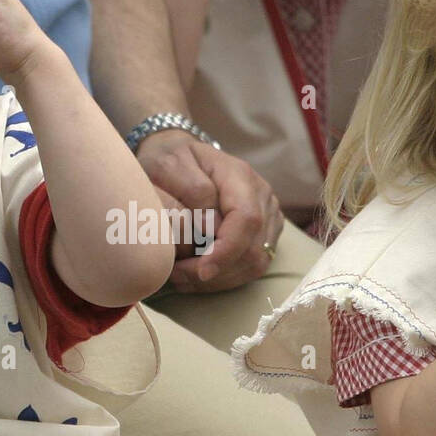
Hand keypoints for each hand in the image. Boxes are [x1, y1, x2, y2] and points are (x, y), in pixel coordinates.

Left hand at [135, 131, 281, 291]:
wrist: (181, 156)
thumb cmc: (171, 160)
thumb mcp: (168, 164)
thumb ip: (191, 190)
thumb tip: (211, 228)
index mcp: (240, 175)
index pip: (247, 220)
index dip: (227, 251)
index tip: (201, 270)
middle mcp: (261, 195)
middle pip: (254, 248)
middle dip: (218, 271)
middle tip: (178, 275)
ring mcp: (267, 215)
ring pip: (256, 263)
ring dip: (220, 279)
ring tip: (183, 276)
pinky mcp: (264, 232)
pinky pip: (253, 266)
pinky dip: (224, 277)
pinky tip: (196, 275)